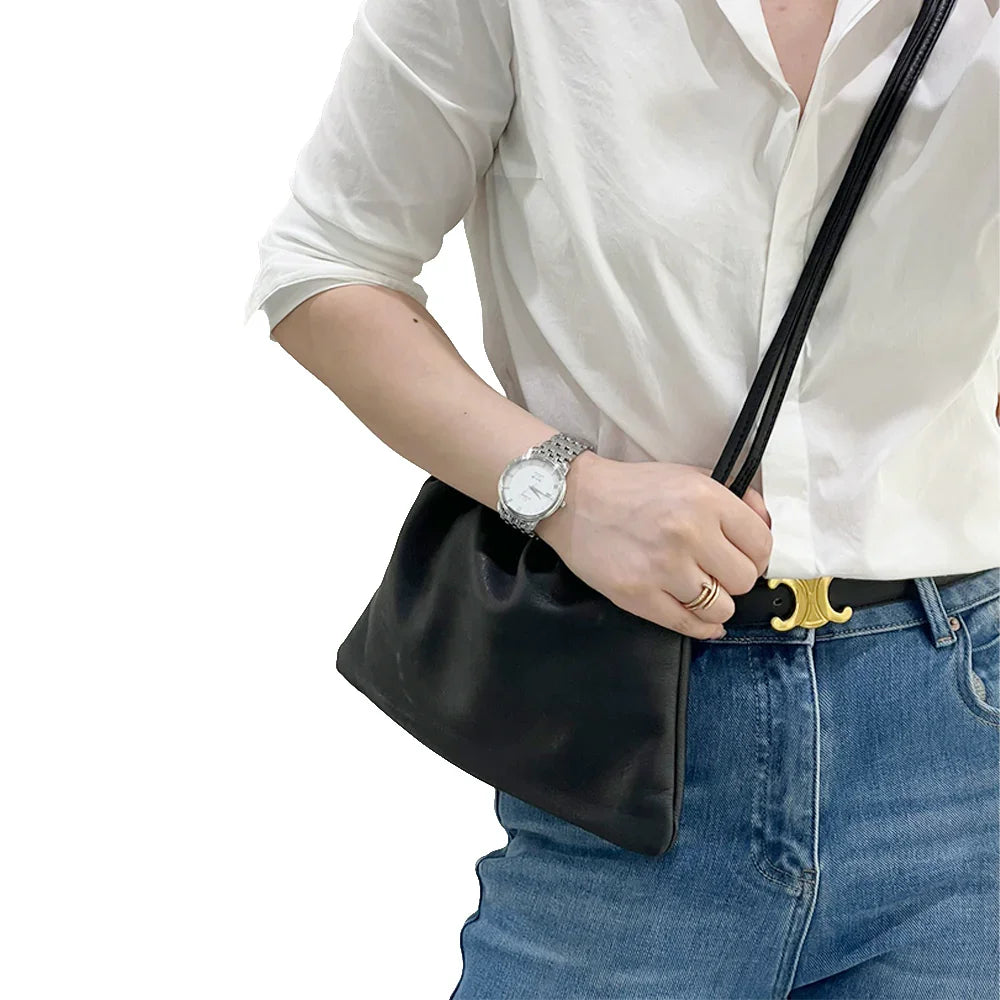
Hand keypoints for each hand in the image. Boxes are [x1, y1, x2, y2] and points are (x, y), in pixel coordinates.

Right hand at [536, 453, 772, 639]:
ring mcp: (664, 568)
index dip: (755, 555)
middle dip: (733, 579)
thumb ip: (733, 499)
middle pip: (744, 580)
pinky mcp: (639, 595)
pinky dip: (701, 627)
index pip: (761, 544)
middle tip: (715, 572)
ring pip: (721, 608)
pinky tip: (699, 618)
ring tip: (699, 591)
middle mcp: (690, 534)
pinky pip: (689, 625)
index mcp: (706, 499)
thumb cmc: (632, 489)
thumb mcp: (688, 476)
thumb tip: (766, 524)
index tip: (741, 557)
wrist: (574, 499)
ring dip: (715, 604)